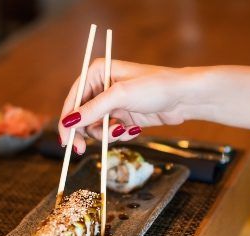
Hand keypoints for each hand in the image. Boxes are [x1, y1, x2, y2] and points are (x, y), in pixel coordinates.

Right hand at [58, 59, 197, 153]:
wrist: (184, 97)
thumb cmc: (156, 87)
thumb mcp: (120, 96)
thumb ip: (92, 110)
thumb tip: (68, 122)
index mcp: (97, 72)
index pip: (73, 99)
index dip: (67, 120)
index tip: (65, 140)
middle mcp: (102, 86)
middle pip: (81, 115)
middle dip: (84, 132)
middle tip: (81, 149)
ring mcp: (113, 102)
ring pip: (95, 127)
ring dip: (106, 134)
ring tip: (121, 131)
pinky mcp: (123, 116)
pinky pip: (111, 131)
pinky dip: (119, 134)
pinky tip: (133, 129)